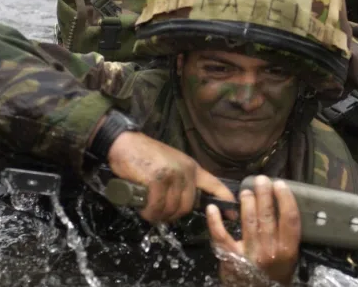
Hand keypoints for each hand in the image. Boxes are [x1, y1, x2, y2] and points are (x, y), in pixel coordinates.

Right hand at [107, 131, 235, 222]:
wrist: (125, 143)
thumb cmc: (145, 156)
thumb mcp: (171, 164)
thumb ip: (181, 180)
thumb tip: (185, 203)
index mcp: (192, 167)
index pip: (214, 184)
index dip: (224, 199)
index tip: (233, 212)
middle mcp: (186, 171)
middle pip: (187, 206)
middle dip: (173, 214)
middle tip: (159, 211)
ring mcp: (172, 175)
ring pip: (171, 209)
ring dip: (158, 214)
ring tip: (149, 208)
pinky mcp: (158, 180)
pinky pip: (156, 207)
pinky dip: (148, 212)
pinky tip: (143, 208)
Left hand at [207, 176, 300, 286]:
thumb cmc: (275, 273)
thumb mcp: (290, 257)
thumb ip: (288, 235)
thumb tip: (284, 204)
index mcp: (287, 249)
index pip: (290, 219)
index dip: (285, 199)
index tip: (280, 184)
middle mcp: (269, 251)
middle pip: (267, 217)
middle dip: (264, 195)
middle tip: (261, 179)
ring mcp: (249, 254)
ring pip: (248, 222)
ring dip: (246, 203)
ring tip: (246, 191)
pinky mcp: (230, 256)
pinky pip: (221, 236)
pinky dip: (215, 221)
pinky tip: (212, 207)